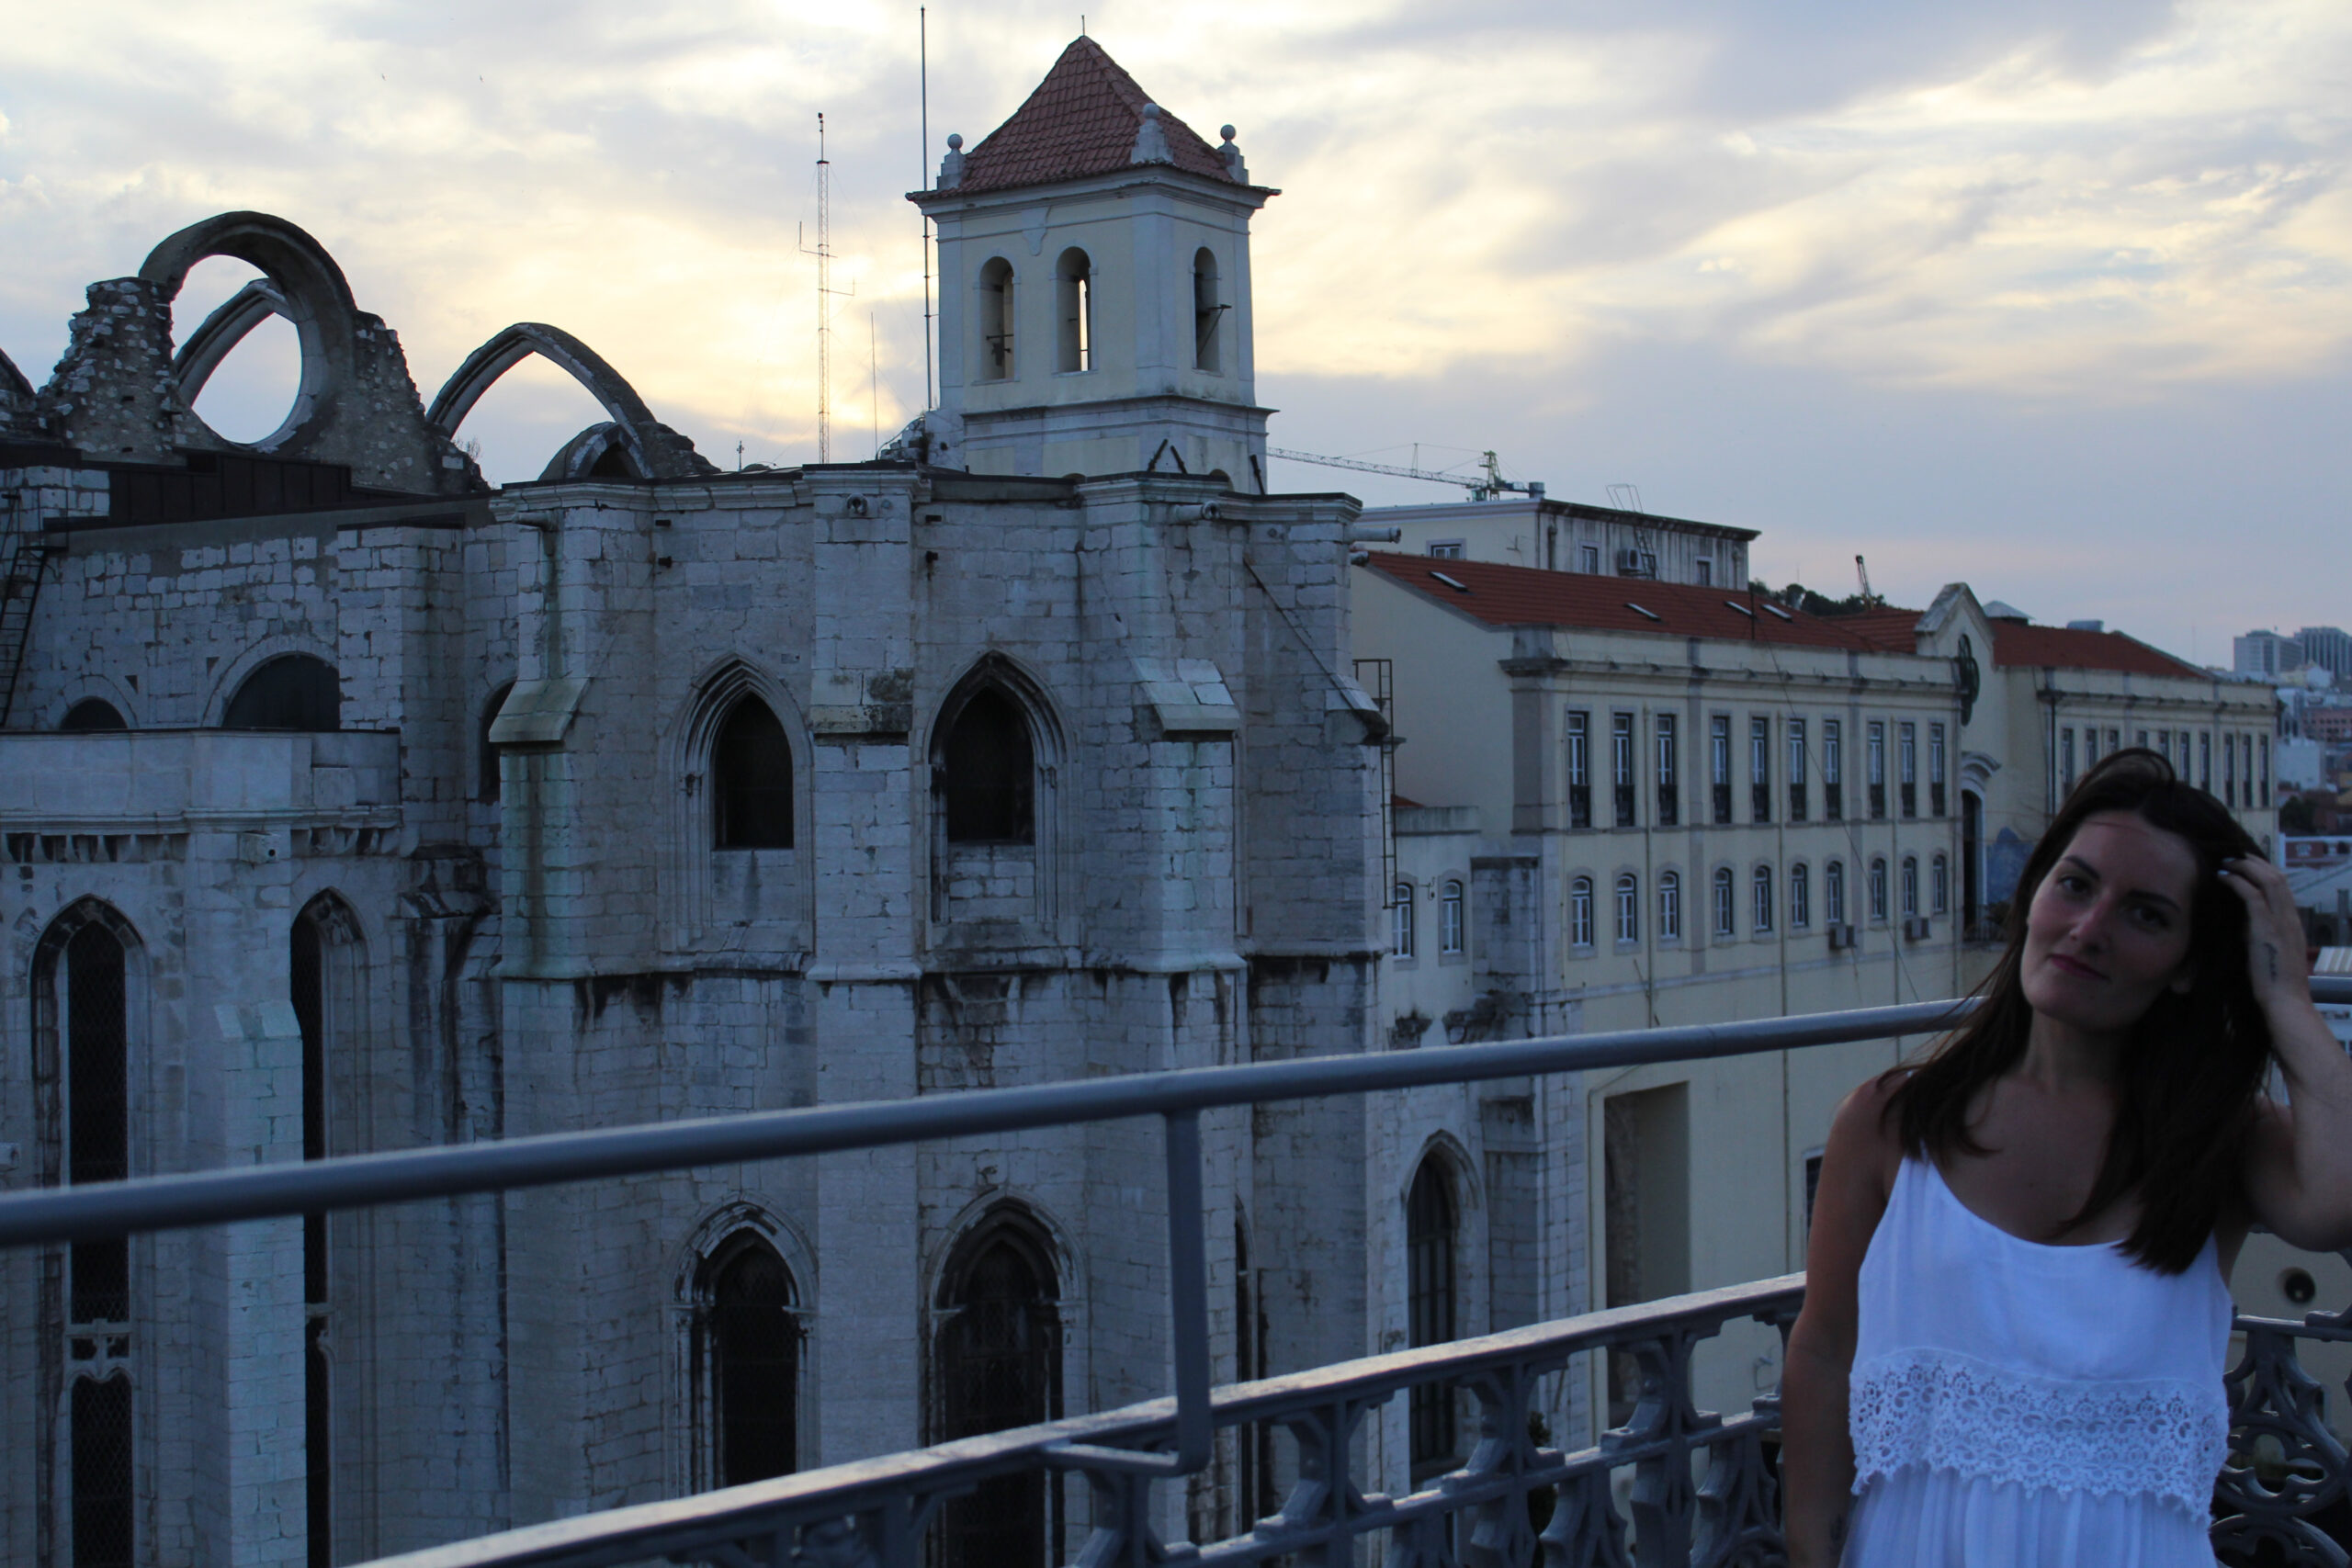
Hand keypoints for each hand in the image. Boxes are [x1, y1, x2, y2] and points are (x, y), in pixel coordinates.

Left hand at [2219, 855, 2310, 1017]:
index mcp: (2292, 923)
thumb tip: (2242, 923)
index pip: (2283, 887)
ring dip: (2246, 867)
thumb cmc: (2273, 983)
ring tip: (2227, 861)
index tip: (2247, 864)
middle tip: (2234, 855)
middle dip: (2255, 862)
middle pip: (2278, 877)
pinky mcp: (2266, 928)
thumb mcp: (2267, 951)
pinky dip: (2238, 882)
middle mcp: (2290, 918)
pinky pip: (2253, 895)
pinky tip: (2224, 877)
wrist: (2285, 1002)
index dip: (2264, 871)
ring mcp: (2281, 922)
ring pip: (2269, 881)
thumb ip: (2259, 934)